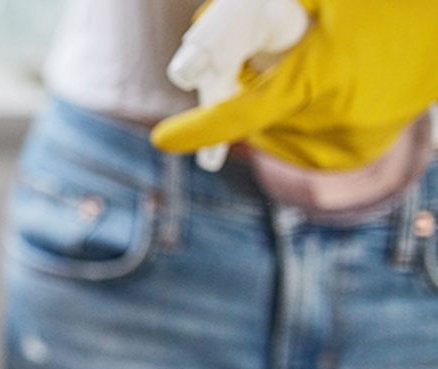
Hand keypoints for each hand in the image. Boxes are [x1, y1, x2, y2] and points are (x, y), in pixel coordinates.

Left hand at [153, 0, 437, 170]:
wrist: (434, 23)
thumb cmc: (372, 3)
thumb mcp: (316, 0)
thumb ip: (251, 19)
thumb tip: (201, 42)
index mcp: (320, 76)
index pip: (244, 112)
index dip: (201, 130)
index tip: (163, 140)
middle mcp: (336, 116)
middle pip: (256, 121)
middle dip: (247, 94)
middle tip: (266, 60)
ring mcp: (354, 138)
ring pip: (275, 135)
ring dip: (271, 111)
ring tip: (306, 67)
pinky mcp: (360, 149)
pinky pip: (302, 145)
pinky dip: (293, 122)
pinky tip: (315, 90)